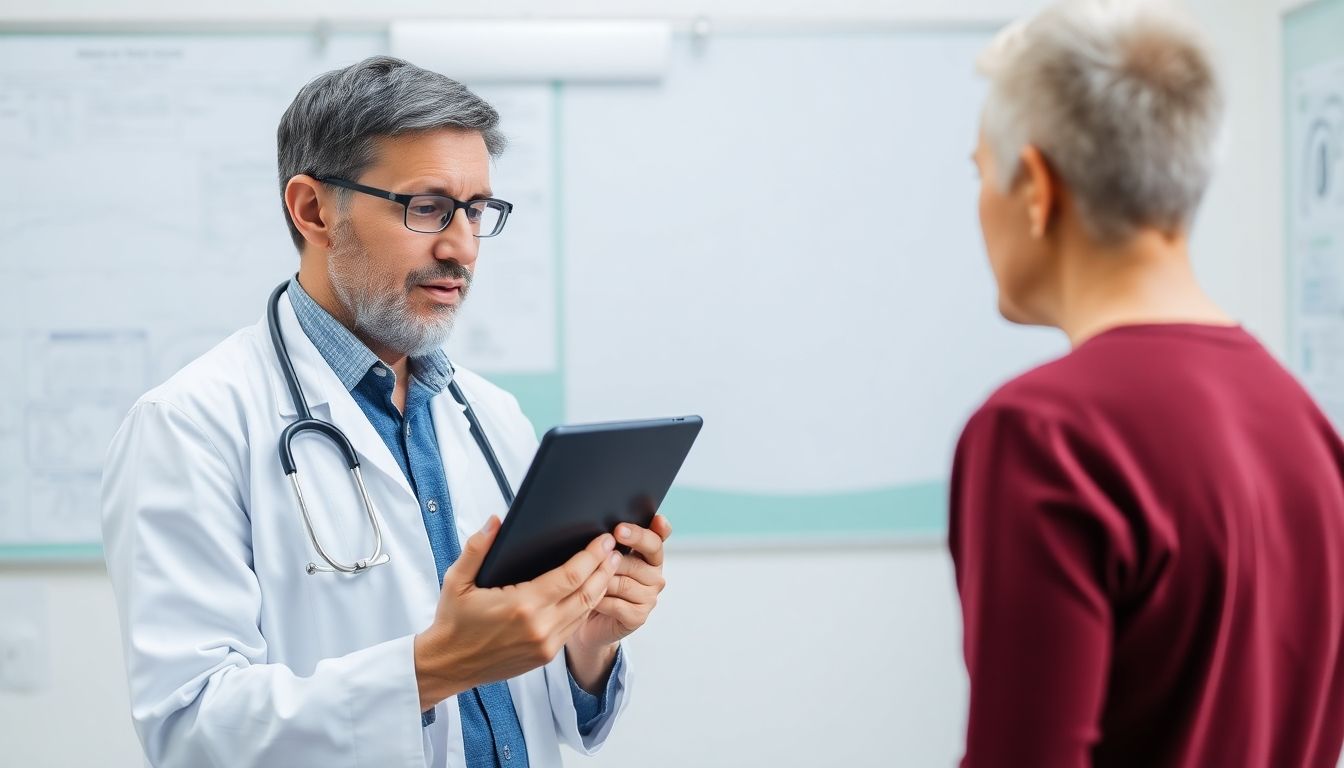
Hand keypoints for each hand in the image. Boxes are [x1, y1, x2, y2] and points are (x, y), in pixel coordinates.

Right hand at [413, 516, 621, 710]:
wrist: (449, 664)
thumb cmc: (453, 621)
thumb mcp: (456, 580)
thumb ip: (477, 548)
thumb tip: (496, 521)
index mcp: (521, 605)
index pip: (571, 576)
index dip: (591, 556)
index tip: (602, 540)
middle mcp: (540, 627)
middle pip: (588, 593)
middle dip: (604, 569)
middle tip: (614, 549)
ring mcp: (546, 645)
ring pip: (585, 612)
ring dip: (601, 587)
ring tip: (609, 567)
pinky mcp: (546, 656)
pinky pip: (575, 627)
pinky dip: (587, 607)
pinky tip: (591, 592)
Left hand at [565, 513, 670, 690]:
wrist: (586, 621)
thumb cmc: (594, 583)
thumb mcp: (601, 559)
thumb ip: (610, 544)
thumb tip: (601, 534)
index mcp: (650, 555)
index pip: (656, 538)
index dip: (643, 533)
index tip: (622, 528)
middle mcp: (655, 575)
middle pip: (639, 561)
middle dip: (614, 557)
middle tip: (599, 553)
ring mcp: (649, 597)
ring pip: (624, 583)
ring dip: (603, 582)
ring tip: (586, 581)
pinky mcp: (639, 616)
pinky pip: (617, 604)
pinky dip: (601, 602)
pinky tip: (590, 601)